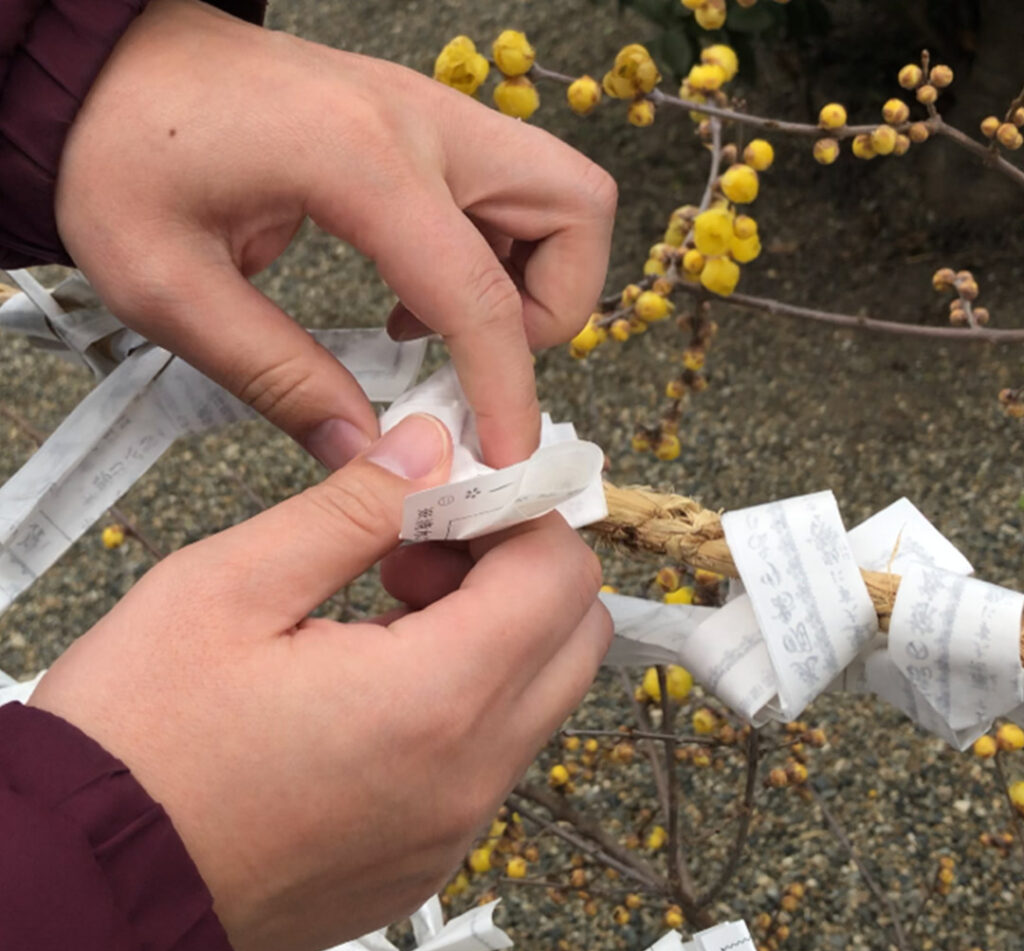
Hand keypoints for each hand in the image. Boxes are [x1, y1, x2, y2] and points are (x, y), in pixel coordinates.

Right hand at [28, 414, 610, 950]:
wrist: (86, 891)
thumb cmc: (135, 744)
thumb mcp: (230, 587)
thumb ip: (353, 507)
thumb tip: (431, 449)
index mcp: (434, 702)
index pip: (557, 574)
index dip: (515, 509)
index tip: (454, 488)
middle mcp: (468, 778)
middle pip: (574, 634)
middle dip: (516, 566)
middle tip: (417, 547)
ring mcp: (454, 827)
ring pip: (540, 693)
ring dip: (492, 628)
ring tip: (381, 607)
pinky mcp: (427, 853)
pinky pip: (492, 753)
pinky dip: (465, 694)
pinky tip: (371, 676)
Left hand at [55, 0, 616, 467]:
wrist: (103, 66)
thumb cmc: (116, 154)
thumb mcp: (169, 287)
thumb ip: (278, 378)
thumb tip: (362, 454)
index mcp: (359, 161)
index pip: (481, 292)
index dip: (507, 389)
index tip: (504, 456)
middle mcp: (421, 122)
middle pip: (577, 208)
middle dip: (559, 308)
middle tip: (489, 362)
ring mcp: (429, 114)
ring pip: (559, 195)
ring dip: (536, 280)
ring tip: (446, 332)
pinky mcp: (420, 125)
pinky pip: (510, 192)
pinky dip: (496, 258)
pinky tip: (418, 298)